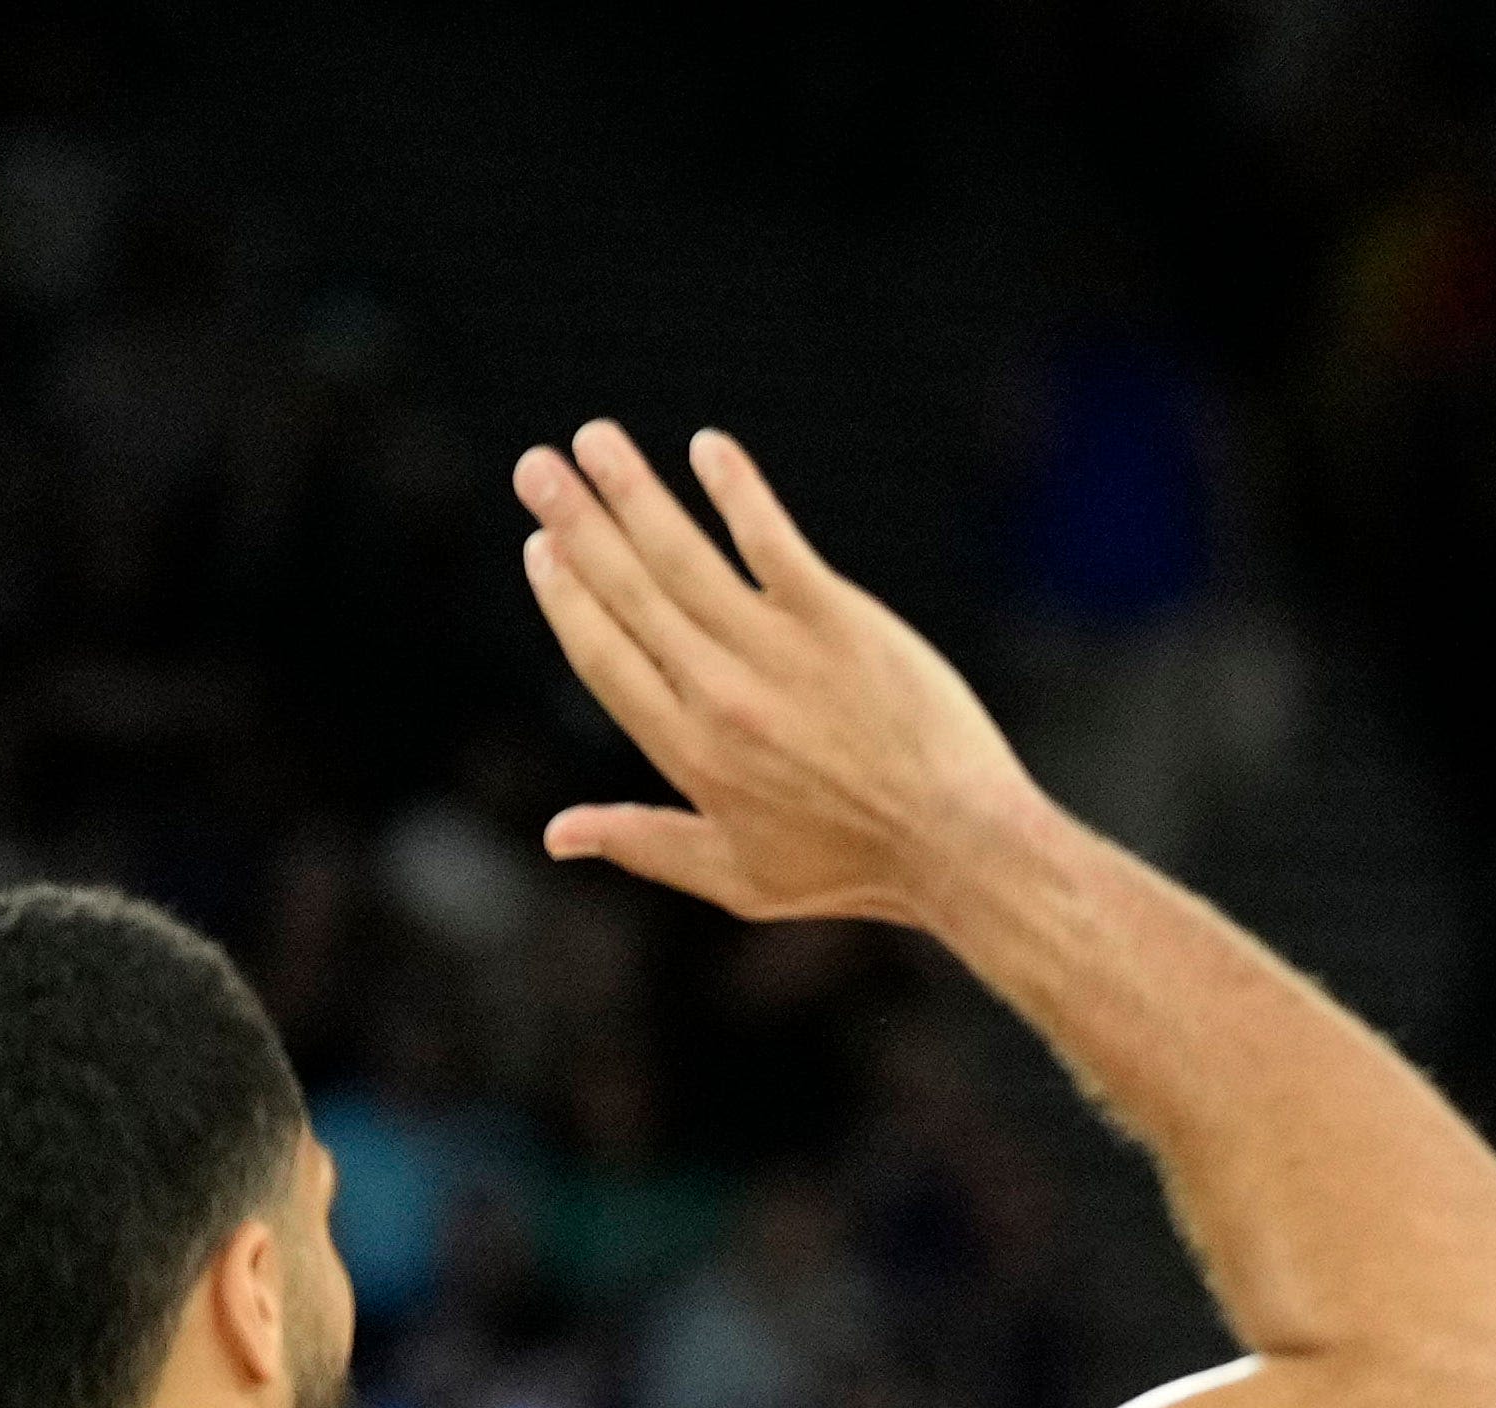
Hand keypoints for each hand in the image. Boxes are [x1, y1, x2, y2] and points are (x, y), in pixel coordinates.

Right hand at [516, 423, 1037, 928]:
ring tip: (594, 440)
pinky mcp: (839, 621)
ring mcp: (778, 652)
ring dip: (633, 491)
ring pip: (684, 556)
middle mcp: (720, 695)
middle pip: (629, 592)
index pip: (604, 657)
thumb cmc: (854, 868)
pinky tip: (708, 448)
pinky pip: (773, 541)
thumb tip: (554, 834)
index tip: (541, 548)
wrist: (959, 845)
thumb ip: (643, 843)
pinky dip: (737, 491)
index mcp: (689, 754)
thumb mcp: (738, 878)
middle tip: (535, 468)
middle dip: (576, 524)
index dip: (567, 598)